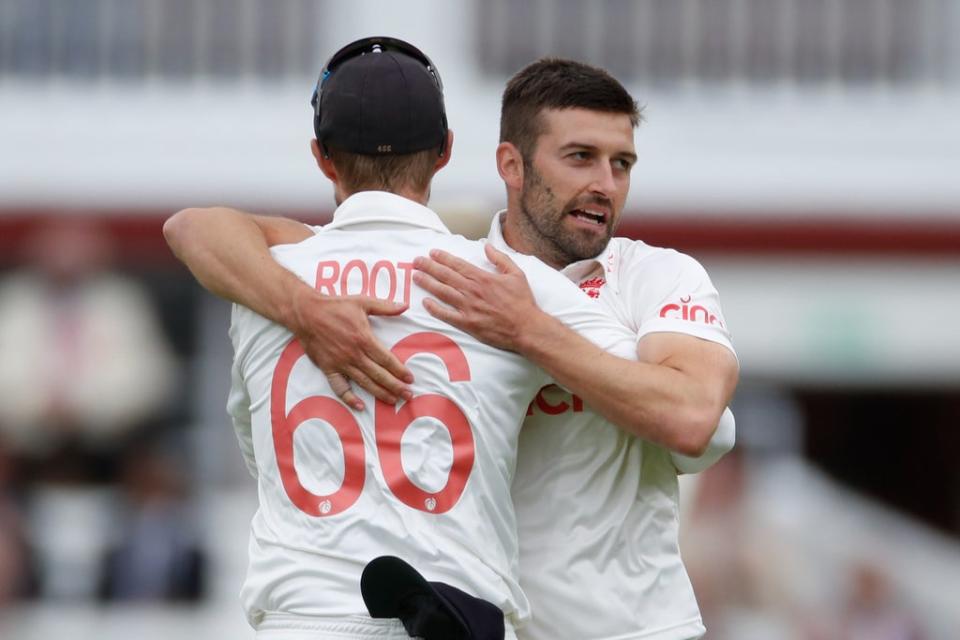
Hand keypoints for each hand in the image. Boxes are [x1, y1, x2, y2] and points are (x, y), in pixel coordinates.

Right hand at [289, 289, 413, 410]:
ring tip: (392, 400)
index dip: (400, 370)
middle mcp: (354, 354)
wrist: (306, 313)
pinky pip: (340, 387)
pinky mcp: (328, 368)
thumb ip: (385, 306)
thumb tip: (405, 306)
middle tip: (408, 395)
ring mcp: (341, 363)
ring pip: (364, 382)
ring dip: (379, 393)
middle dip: (395, 386)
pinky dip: (349, 398)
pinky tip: (360, 406)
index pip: (387, 359)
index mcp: (364, 339)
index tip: (410, 379)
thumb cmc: (335, 307)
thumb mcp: (363, 302)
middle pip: (379, 374)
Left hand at [412, 243, 541, 351]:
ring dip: (428, 283)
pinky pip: (446, 315)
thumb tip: (487, 246)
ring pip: (442, 292)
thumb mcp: (516, 274)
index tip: (432, 253)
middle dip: (429, 267)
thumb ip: (500, 259)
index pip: (457, 264)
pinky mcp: (467, 323)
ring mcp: (468, 307)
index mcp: (483, 278)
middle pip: (445, 276)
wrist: (526, 328)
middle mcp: (472, 291)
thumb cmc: (522, 302)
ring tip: (416, 276)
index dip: (443, 258)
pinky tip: (425, 303)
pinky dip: (434, 308)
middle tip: (416, 261)